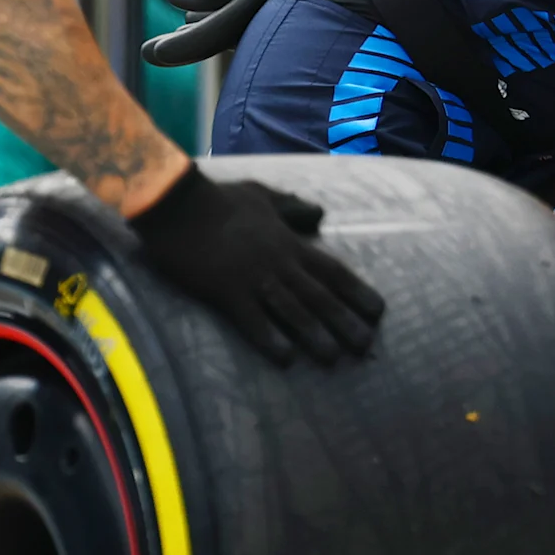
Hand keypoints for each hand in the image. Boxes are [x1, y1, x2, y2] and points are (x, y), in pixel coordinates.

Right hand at [129, 169, 384, 364]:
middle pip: (320, 296)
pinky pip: (252, 320)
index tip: (377, 311)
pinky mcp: (225, 292)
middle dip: (345, 322)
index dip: (357, 292)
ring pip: (293, 311)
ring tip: (334, 358)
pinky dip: (270, 339)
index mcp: (290, 243)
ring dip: (315, 336)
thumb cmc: (219, 198)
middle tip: (366, 347)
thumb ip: (292, 207)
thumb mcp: (263, 195)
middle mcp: (280, 264)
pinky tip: (285, 359)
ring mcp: (254, 279)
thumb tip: (319, 213)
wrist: (177, 203)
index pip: (333, 271)